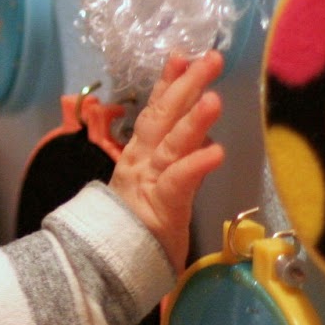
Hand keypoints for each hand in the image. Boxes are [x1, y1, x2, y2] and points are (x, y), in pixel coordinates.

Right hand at [109, 51, 225, 266]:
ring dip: (193, 119)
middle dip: (186, 85)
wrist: (107, 269)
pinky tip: (216, 151)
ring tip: (214, 97)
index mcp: (139, 157)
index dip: (168, 82)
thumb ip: (174, 160)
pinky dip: (196, 164)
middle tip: (209, 58)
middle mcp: (142, 163)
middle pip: (163, 117)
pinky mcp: (162, 208)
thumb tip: (201, 136)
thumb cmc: (138, 231)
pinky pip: (180, 182)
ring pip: (172, 144)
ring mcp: (150, 183)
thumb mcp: (155, 188)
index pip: (154, 112)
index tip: (181, 55)